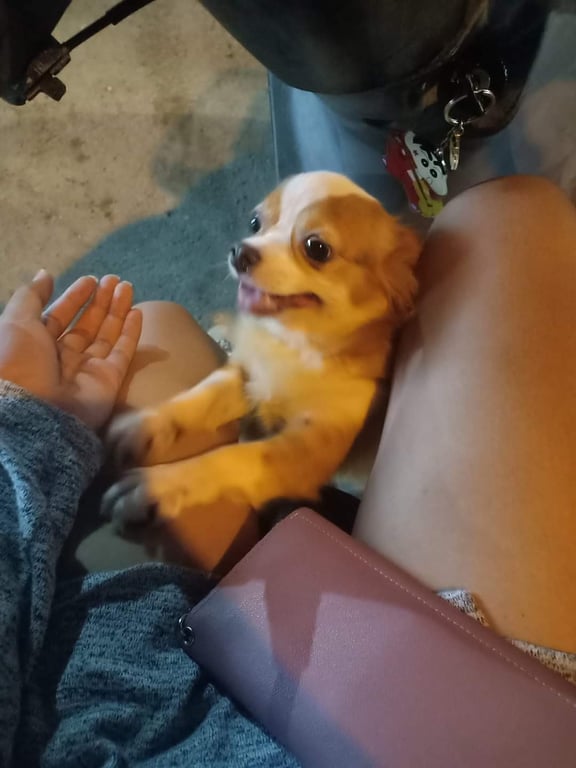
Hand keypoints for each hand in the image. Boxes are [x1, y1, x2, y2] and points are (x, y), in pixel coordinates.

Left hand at [0, 270, 141, 429]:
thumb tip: (45, 274)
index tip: (91, 280)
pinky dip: (131, 333)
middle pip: (86, 325)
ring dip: (117, 311)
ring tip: (127, 286)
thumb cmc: (18, 362)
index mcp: (36, 345)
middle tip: (114, 280)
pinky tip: (137, 312)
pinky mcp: (108, 380)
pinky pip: (122, 353)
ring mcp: (87, 370)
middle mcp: (62, 358)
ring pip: (106, 335)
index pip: (59, 317)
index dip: (74, 298)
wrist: (34, 411)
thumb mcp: (15, 322)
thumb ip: (31, 297)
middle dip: (100, 302)